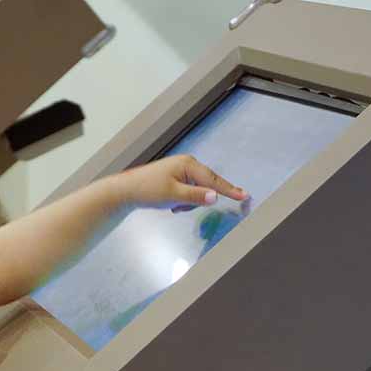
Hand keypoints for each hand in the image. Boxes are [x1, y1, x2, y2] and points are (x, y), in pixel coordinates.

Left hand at [113, 155, 246, 211]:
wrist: (126, 191)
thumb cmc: (148, 190)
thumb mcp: (173, 195)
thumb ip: (196, 196)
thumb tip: (215, 197)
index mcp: (188, 164)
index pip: (213, 180)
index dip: (229, 190)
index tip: (245, 196)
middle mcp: (187, 164)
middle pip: (206, 186)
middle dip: (196, 200)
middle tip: (177, 206)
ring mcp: (181, 170)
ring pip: (197, 192)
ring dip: (187, 202)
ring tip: (170, 205)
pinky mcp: (176, 177)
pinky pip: (188, 192)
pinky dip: (182, 201)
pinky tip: (169, 203)